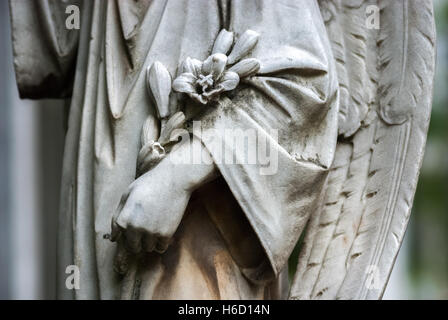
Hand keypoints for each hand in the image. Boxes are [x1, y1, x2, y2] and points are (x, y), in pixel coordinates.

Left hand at [109, 136, 216, 273]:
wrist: (174, 179)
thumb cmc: (150, 184)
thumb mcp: (127, 194)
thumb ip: (118, 215)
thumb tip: (114, 237)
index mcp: (124, 219)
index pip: (118, 236)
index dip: (124, 233)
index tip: (132, 226)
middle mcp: (135, 228)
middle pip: (133, 247)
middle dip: (136, 240)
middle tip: (145, 227)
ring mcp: (151, 232)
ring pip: (147, 248)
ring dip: (149, 241)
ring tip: (155, 225)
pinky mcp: (166, 234)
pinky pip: (161, 248)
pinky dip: (161, 242)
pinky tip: (162, 229)